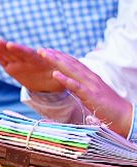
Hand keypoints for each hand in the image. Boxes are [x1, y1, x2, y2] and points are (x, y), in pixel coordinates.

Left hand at [0, 40, 134, 135]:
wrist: (125, 116)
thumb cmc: (108, 107)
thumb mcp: (93, 93)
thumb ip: (82, 86)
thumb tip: (70, 84)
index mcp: (91, 77)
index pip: (74, 63)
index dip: (61, 56)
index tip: (48, 51)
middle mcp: (90, 78)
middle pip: (71, 64)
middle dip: (55, 56)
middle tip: (40, 50)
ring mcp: (91, 86)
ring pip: (72, 71)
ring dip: (57, 62)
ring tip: (44, 55)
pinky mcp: (91, 95)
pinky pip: (76, 86)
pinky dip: (65, 79)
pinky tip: (55, 74)